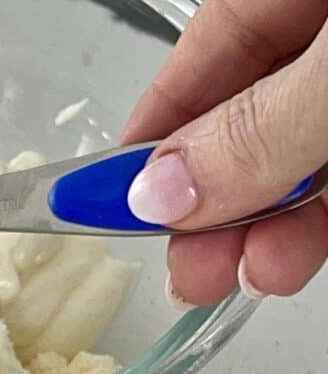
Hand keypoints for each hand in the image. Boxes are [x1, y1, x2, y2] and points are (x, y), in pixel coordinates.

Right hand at [122, 0, 327, 306]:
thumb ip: (256, 131)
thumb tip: (160, 193)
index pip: (204, 55)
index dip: (153, 135)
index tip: (106, 205)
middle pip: (246, 118)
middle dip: (211, 204)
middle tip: (185, 272)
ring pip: (297, 158)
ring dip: (263, 229)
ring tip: (242, 279)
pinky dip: (315, 225)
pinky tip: (285, 259)